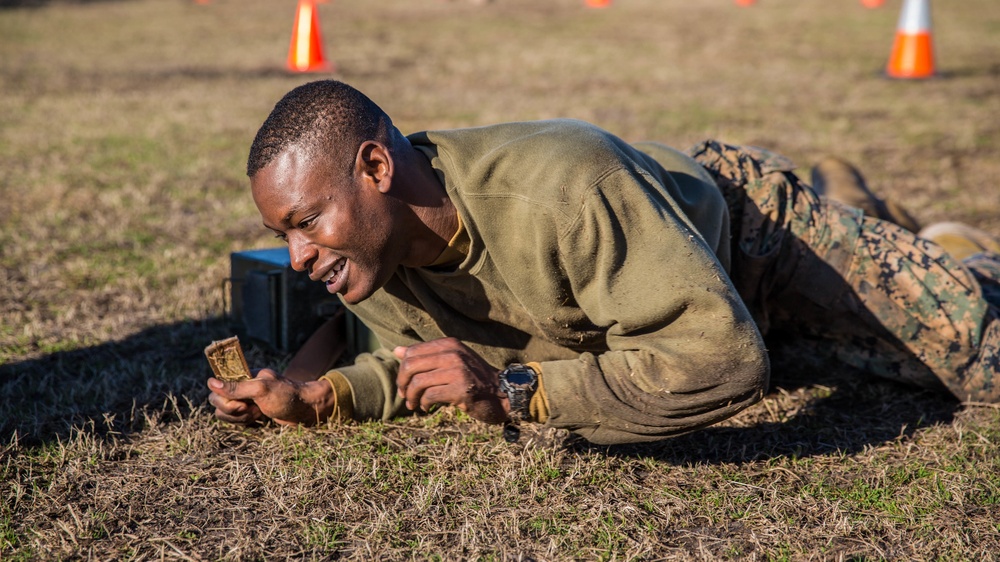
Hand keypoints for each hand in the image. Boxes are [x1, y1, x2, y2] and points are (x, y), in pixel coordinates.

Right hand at [207, 368, 335, 425]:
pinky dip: (245, 422)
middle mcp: (239, 386)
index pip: (216, 387)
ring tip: (258, 413)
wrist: (305, 408)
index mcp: (241, 375)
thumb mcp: (261, 390)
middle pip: (217, 402)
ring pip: (224, 413)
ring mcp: (243, 399)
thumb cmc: (286, 395)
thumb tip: (210, 382)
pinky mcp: (247, 411)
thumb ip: (235, 387)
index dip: (225, 398)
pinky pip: (234, 420)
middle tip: (251, 409)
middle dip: (233, 410)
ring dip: (240, 418)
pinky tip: (259, 417)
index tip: (243, 403)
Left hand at [394, 338, 509, 423]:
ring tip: (414, 405)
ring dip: (411, 397)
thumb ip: (425, 356)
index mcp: (449, 344)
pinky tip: (426, 408)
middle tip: (405, 396)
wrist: (502, 393)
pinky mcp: (461, 388)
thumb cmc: (473, 378)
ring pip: (418, 383)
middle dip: (403, 384)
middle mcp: (453, 353)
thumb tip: (397, 350)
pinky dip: (423, 404)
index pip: (412, 352)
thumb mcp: (450, 361)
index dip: (402, 370)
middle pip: (411, 366)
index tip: (404, 384)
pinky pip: (429, 396)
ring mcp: (458, 370)